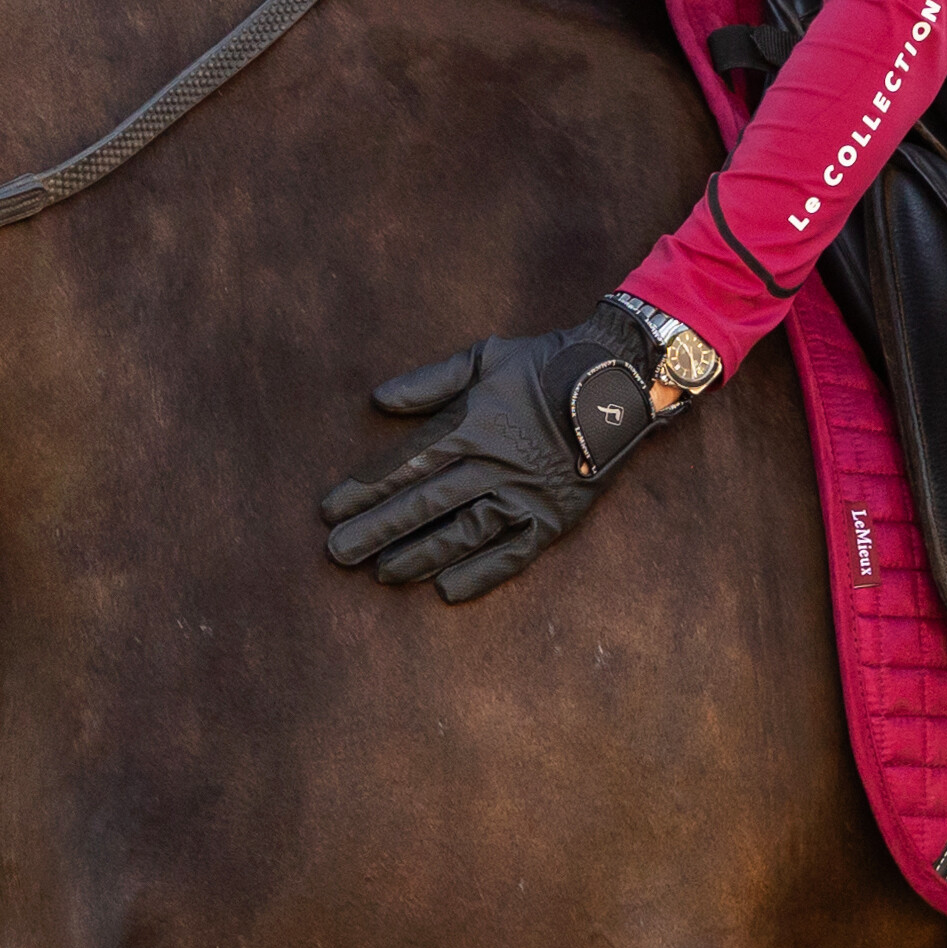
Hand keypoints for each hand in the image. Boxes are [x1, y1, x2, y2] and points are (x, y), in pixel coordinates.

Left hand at [318, 298, 710, 603]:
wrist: (617, 381)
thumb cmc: (543, 365)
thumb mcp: (482, 357)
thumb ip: (429, 382)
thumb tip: (378, 400)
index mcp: (469, 425)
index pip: (405, 464)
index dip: (365, 490)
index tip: (329, 511)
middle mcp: (491, 465)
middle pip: (423, 504)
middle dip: (376, 530)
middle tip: (337, 555)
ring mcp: (522, 495)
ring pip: (461, 533)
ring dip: (418, 556)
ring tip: (382, 574)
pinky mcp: (552, 518)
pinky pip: (512, 554)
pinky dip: (480, 573)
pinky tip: (447, 590)